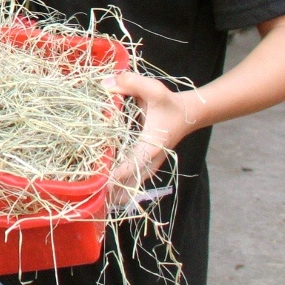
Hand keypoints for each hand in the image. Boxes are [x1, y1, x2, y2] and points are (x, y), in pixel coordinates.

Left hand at [106, 71, 204, 205]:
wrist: (189, 112)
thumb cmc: (170, 102)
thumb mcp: (153, 88)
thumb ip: (130, 83)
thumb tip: (104, 85)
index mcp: (152, 145)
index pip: (133, 164)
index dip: (117, 174)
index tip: (103, 184)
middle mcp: (151, 158)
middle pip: (131, 181)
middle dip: (114, 190)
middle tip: (95, 198)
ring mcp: (150, 161)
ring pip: (133, 182)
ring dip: (117, 190)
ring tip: (99, 201)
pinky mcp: (147, 160)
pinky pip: (133, 177)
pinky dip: (122, 185)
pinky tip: (108, 193)